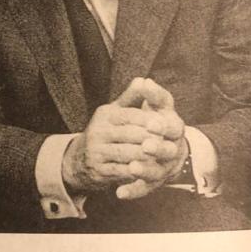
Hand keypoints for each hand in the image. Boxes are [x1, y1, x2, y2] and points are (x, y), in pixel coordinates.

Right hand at [61, 77, 185, 196]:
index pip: (130, 115)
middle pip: (130, 134)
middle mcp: (98, 131)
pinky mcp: (98, 169)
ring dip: (146, 156)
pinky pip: (120, 171)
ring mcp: (97, 151)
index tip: (165, 125)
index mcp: (105, 115)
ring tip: (162, 157)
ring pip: (127, 153)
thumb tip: (143, 80)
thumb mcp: (115, 111)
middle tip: (170, 143)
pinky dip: (135, 172)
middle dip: (151, 139)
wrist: (80, 158)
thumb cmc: (106, 130)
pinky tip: (148, 170)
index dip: (148, 120)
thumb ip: (131, 97)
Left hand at [114, 78, 187, 199]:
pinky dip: (133, 191)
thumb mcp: (156, 106)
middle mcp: (173, 149)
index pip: (173, 127)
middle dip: (156, 148)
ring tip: (132, 167)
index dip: (163, 125)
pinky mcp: (154, 183)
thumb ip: (149, 95)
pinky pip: (144, 189)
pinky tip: (120, 193)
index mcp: (174, 128)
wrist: (168, 147)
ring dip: (145, 170)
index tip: (151, 123)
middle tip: (145, 145)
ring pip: (156, 172)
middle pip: (168, 151)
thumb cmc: (158, 121)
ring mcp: (164, 168)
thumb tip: (142, 80)